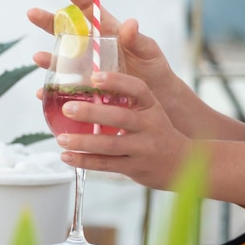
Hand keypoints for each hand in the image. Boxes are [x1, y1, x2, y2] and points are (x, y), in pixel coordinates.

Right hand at [27, 0, 174, 96]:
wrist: (157, 99)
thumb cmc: (153, 69)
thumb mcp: (148, 51)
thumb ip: (138, 39)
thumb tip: (131, 23)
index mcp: (106, 31)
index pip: (89, 7)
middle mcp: (91, 48)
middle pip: (65, 31)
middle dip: (47, 21)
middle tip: (31, 13)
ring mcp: (85, 68)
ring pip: (60, 60)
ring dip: (47, 59)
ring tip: (38, 58)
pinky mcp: (83, 89)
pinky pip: (63, 89)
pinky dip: (52, 90)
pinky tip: (42, 93)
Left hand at [54, 70, 191, 189]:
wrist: (183, 164)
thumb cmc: (156, 132)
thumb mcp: (149, 111)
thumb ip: (125, 102)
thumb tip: (85, 87)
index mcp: (152, 106)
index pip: (137, 89)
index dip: (116, 82)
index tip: (94, 77)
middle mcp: (150, 126)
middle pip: (120, 117)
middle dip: (91, 113)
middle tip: (67, 108)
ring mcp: (144, 148)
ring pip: (110, 145)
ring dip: (83, 142)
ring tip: (61, 138)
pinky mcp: (135, 168)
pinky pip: (107, 164)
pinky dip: (85, 161)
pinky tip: (67, 156)